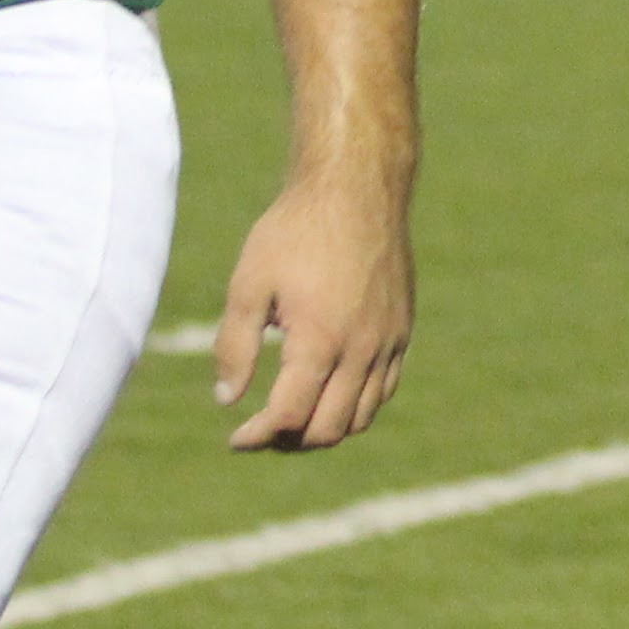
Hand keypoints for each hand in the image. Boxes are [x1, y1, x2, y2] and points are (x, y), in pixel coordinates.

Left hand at [214, 171, 413, 451]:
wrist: (357, 187)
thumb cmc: (296, 230)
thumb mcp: (248, 284)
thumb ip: (234, 345)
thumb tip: (227, 399)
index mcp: (320, 341)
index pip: (289, 417)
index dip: (257, 437)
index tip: (235, 438)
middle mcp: (361, 349)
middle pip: (327, 429)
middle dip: (288, 441)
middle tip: (260, 432)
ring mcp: (388, 341)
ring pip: (361, 417)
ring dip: (324, 429)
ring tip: (292, 419)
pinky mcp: (402, 329)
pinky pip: (384, 389)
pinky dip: (356, 405)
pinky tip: (328, 390)